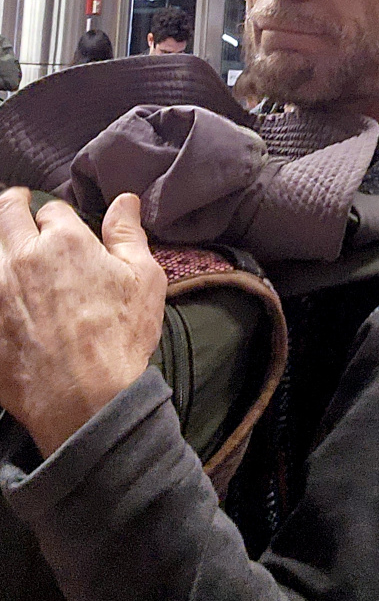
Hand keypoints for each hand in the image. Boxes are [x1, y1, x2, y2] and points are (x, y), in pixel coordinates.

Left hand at [0, 188, 166, 457]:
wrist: (84, 400)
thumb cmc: (120, 338)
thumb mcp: (144, 280)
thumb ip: (128, 234)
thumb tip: (124, 200)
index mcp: (64, 242)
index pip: (52, 209)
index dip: (58, 214)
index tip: (60, 222)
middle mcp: (22, 258)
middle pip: (5, 215)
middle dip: (12, 205)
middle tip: (15, 203)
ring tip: (6, 242)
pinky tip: (3, 288)